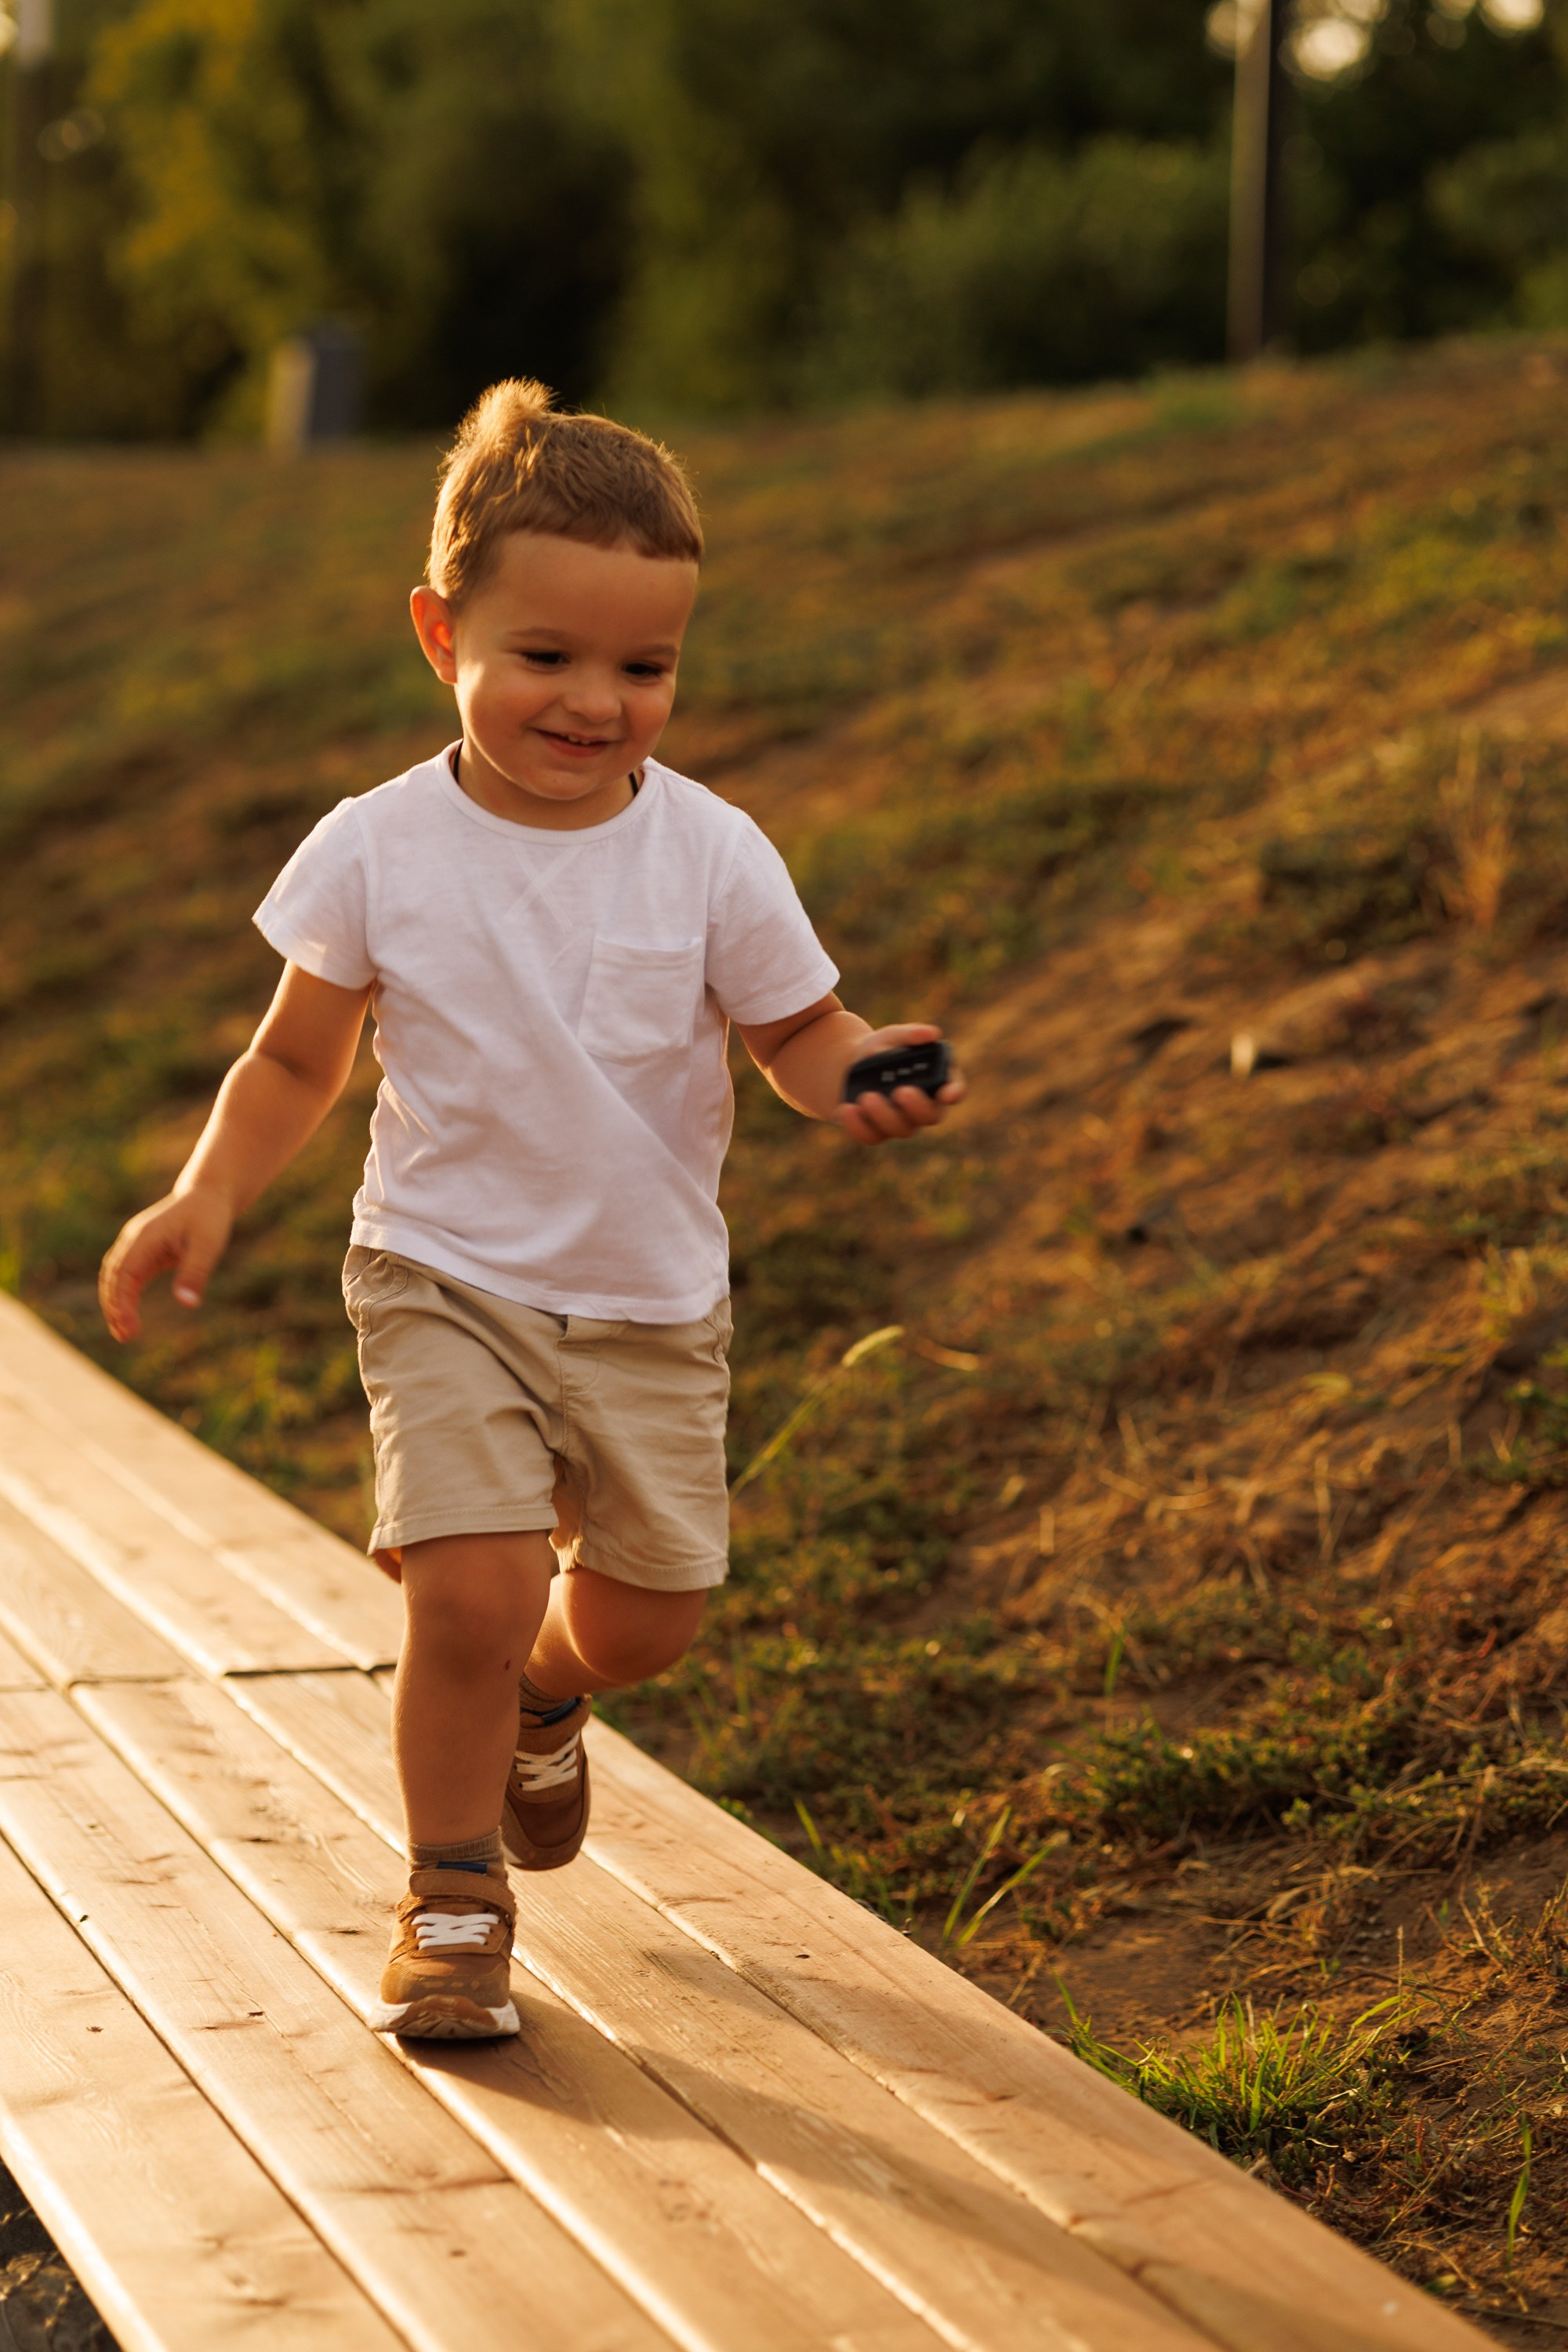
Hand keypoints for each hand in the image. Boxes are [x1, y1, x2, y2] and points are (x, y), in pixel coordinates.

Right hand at [99, 1187, 233, 1342]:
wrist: (208, 1195)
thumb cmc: (209, 1218)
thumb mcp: (208, 1245)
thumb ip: (195, 1272)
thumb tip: (187, 1304)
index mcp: (144, 1237)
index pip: (123, 1274)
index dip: (122, 1301)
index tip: (128, 1325)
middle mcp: (133, 1240)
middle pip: (112, 1277)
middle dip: (114, 1307)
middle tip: (125, 1336)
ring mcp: (136, 1245)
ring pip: (115, 1278)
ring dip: (115, 1304)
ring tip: (124, 1334)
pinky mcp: (144, 1251)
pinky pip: (127, 1276)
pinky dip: (125, 1296)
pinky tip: (129, 1317)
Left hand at [834, 1023, 966, 1146]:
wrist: (850, 1067)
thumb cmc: (882, 1050)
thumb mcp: (892, 1036)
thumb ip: (910, 1034)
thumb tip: (930, 1034)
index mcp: (936, 1081)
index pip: (954, 1089)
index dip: (954, 1092)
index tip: (947, 1093)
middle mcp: (924, 1106)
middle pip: (930, 1116)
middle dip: (917, 1107)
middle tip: (901, 1091)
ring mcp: (902, 1123)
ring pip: (901, 1129)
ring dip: (884, 1114)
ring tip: (866, 1096)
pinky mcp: (877, 1132)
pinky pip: (871, 1136)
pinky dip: (858, 1126)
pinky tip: (847, 1110)